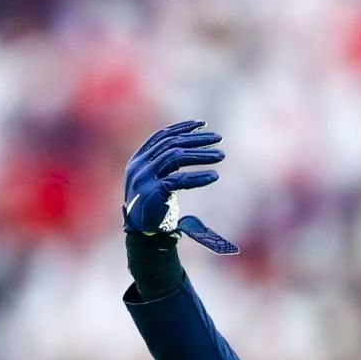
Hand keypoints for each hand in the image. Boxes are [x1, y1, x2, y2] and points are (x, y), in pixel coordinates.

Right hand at [123, 120, 238, 254]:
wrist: (142, 234)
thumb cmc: (154, 206)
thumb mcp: (157, 179)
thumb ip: (167, 163)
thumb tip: (193, 145)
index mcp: (139, 159)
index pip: (162, 136)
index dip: (182, 128)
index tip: (202, 125)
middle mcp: (139, 165)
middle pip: (172, 144)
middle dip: (197, 139)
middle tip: (219, 139)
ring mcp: (144, 178)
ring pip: (176, 157)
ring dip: (201, 154)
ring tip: (221, 156)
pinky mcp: (153, 192)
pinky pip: (179, 180)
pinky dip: (198, 177)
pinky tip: (214, 176)